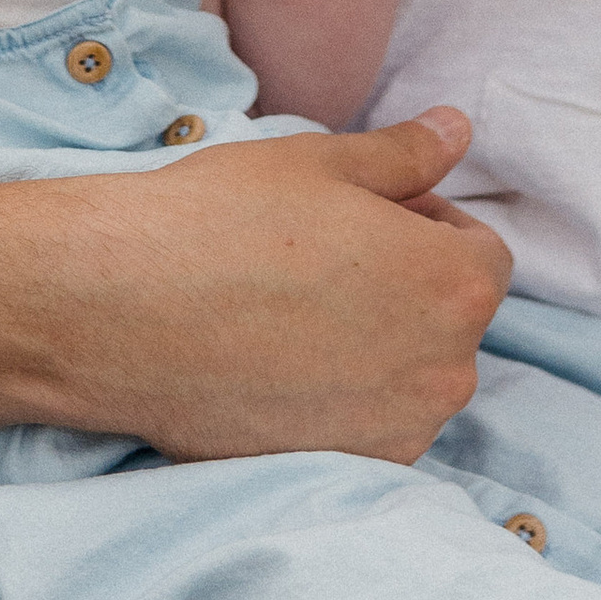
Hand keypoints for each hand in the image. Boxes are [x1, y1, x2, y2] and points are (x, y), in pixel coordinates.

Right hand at [92, 106, 508, 459]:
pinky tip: (272, 362)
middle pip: (448, 319)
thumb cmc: (222, 220)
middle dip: (403, 286)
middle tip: (318, 258)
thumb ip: (408, 154)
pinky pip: (365, 426)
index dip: (424, 223)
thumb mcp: (323, 163)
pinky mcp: (342, 470)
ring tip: (288, 310)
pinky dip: (336, 398)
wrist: (120, 311)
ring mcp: (396, 431)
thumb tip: (459, 129)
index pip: (480, 253)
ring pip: (408, 376)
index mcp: (456, 285)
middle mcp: (446, 371)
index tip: (361, 216)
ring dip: (373, 344)